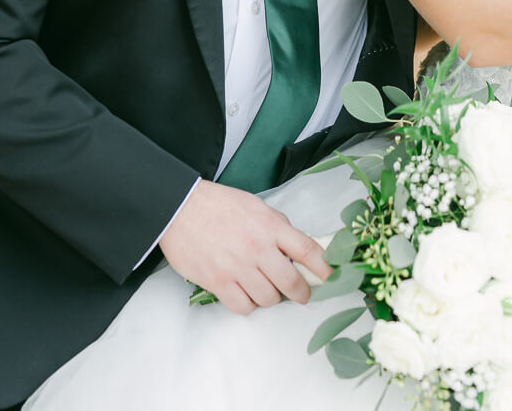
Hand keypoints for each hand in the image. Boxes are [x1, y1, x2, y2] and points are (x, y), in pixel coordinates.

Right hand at [159, 179, 330, 313]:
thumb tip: (293, 247)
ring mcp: (239, 267)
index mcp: (270, 225)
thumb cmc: (217, 204)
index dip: (324, 267)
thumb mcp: (255, 205)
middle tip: (302, 293)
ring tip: (266, 288)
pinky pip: (244, 306)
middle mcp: (258, 248)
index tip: (331, 276)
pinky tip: (246, 294)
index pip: (307, 249)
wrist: (180, 208)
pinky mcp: (219, 282)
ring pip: (269, 298)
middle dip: (302, 292)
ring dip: (272, 297)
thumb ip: (276, 225)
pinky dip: (248, 304)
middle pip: (292, 282)